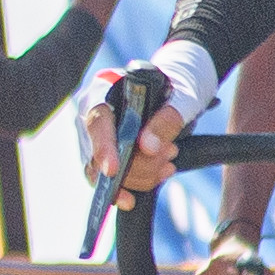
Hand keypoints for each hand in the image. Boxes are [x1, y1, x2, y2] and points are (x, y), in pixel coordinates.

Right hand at [82, 62, 192, 199]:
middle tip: (170, 153)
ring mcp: (96, 140)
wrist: (177, 94)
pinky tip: (159, 175)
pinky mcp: (107, 158)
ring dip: (144, 174)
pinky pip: (115, 182)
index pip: (96, 122)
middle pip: (100, 156)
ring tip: (169, 160)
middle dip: (139, 164)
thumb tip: (147, 147)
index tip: (114, 170)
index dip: (103, 148)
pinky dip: (139, 183)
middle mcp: (93, 117)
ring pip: (107, 174)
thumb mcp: (181, 98)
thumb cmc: (175, 90)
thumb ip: (166, 119)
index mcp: (104, 92)